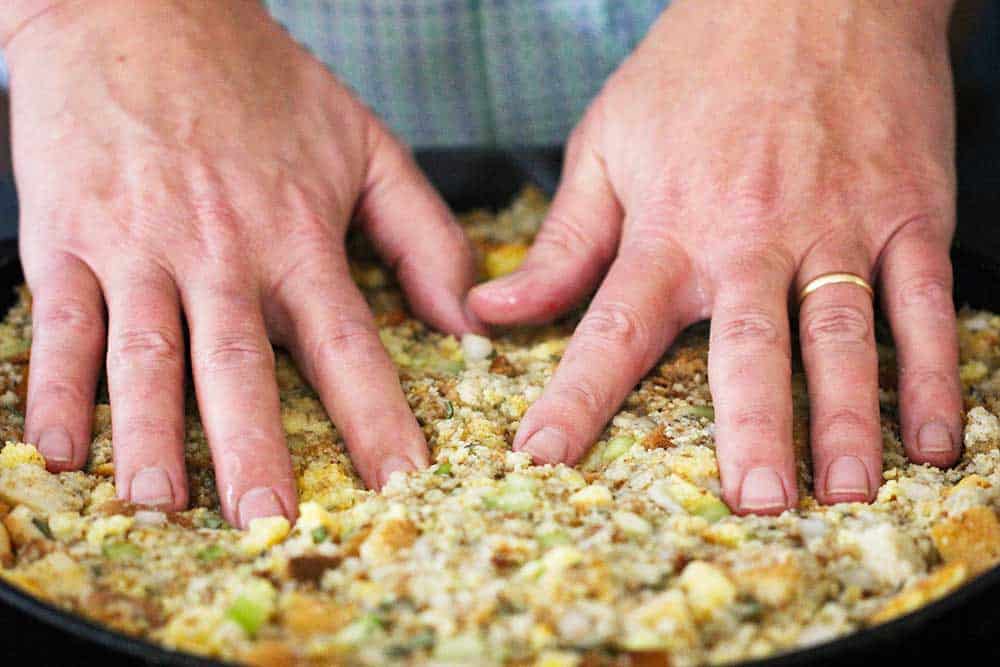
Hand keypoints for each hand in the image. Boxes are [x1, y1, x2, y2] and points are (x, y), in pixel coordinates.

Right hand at [4, 0, 480, 526]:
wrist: (142, 5)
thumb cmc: (259, 80)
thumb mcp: (365, 144)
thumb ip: (423, 232)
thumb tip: (465, 318)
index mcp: (296, 235)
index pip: (347, 345)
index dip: (376, 418)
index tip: (399, 482)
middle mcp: (221, 251)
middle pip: (241, 366)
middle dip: (256, 450)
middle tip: (271, 523)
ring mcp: (139, 246)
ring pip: (147, 356)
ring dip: (152, 437)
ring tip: (163, 506)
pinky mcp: (69, 237)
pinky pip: (62, 325)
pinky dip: (57, 390)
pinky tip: (61, 451)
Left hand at [469, 0, 960, 512]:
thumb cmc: (696, 68)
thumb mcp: (607, 143)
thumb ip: (560, 241)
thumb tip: (491, 308)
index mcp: (669, 225)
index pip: (612, 328)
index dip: (575, 399)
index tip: (543, 460)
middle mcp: (750, 237)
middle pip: (746, 349)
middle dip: (748, 431)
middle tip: (751, 504)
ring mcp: (836, 226)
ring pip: (843, 336)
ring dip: (846, 420)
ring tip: (843, 493)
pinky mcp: (906, 213)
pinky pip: (924, 303)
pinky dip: (932, 373)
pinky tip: (932, 438)